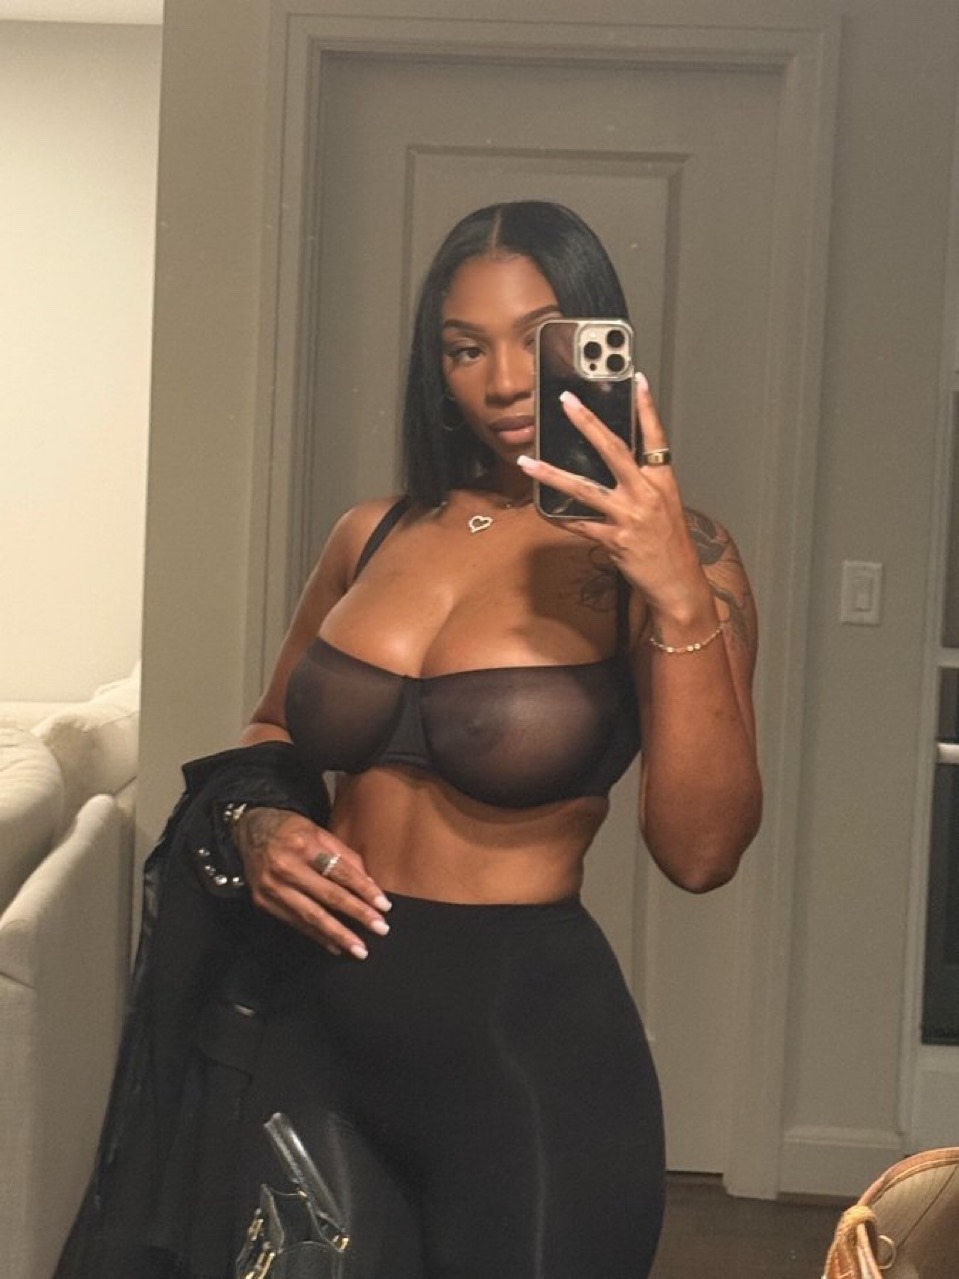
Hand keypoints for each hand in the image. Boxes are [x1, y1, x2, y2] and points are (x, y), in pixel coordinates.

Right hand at [234, 807, 391, 959]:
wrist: (250, 831)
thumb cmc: (292, 830)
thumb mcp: (320, 832)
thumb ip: (345, 856)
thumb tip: (370, 885)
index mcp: (304, 846)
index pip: (340, 872)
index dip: (364, 890)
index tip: (384, 905)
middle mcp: (286, 868)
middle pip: (328, 897)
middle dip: (357, 915)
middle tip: (380, 929)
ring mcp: (273, 888)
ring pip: (311, 916)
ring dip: (338, 935)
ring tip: (359, 949)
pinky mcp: (264, 903)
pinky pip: (296, 923)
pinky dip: (317, 936)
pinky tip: (335, 946)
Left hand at [518, 374, 713, 633]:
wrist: (679, 583)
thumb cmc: (670, 544)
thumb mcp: (664, 505)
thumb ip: (643, 482)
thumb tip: (616, 464)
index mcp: (662, 480)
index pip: (655, 436)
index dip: (646, 407)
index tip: (636, 379)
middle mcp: (647, 494)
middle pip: (614, 450)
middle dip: (588, 423)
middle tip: (566, 402)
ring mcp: (630, 516)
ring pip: (584, 489)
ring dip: (551, 474)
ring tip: (526, 463)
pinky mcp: (615, 540)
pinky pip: (578, 524)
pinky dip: (557, 517)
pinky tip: (540, 508)